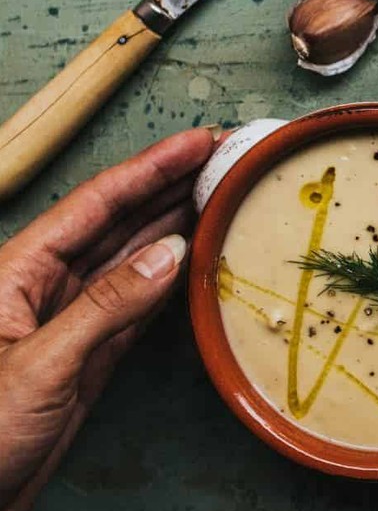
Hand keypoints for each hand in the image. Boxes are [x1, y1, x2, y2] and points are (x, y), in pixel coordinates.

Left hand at [0, 127, 216, 510]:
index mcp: (16, 274)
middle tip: (223, 160)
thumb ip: (106, 307)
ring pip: (130, 262)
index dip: (150, 168)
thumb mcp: (38, 367)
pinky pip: (136, 308)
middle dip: (168, 187)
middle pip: (116, 223)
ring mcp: (66, 325)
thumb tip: (169, 254)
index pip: (95, 205)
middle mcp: (42, 290)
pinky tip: (195, 262)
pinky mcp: (84, 361)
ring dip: (174, 229)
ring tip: (220, 198)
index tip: (198, 142)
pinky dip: (169, 283)